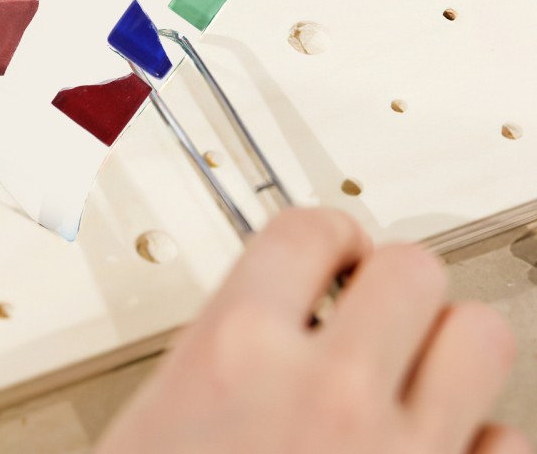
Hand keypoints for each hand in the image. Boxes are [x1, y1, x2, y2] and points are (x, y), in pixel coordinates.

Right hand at [96, 208, 527, 453]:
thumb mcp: (159, 422)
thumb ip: (222, 355)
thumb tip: (268, 321)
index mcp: (236, 352)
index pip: (307, 229)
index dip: (325, 232)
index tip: (330, 250)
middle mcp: (327, 393)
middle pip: (410, 268)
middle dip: (392, 282)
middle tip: (372, 309)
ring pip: (480, 336)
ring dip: (449, 346)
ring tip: (414, 371)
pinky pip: (511, 448)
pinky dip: (486, 446)